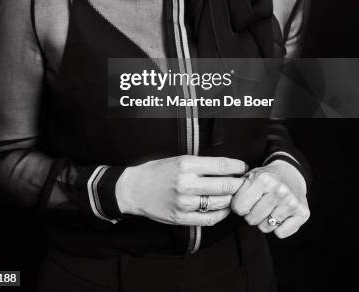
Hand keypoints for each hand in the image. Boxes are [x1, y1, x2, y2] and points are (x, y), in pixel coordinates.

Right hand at [116, 155, 247, 226]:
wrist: (135, 189)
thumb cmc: (157, 171)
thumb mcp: (178, 159)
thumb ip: (201, 164)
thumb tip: (227, 168)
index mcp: (186, 164)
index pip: (221, 165)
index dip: (237, 167)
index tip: (243, 168)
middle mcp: (186, 183)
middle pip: (225, 185)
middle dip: (239, 184)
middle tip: (243, 182)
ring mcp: (184, 202)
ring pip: (220, 202)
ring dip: (231, 199)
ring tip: (233, 195)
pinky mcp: (182, 218)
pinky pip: (210, 219)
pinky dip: (221, 214)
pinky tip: (223, 208)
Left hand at [230, 159, 309, 237]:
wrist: (289, 173)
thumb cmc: (265, 177)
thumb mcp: (248, 177)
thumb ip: (235, 190)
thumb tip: (223, 203)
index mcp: (263, 179)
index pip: (239, 208)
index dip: (238, 206)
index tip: (244, 200)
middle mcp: (279, 190)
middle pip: (252, 220)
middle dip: (251, 214)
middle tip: (257, 203)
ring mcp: (292, 202)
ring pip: (266, 227)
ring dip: (264, 220)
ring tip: (268, 207)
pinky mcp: (303, 213)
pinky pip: (281, 233)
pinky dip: (278, 227)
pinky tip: (279, 213)